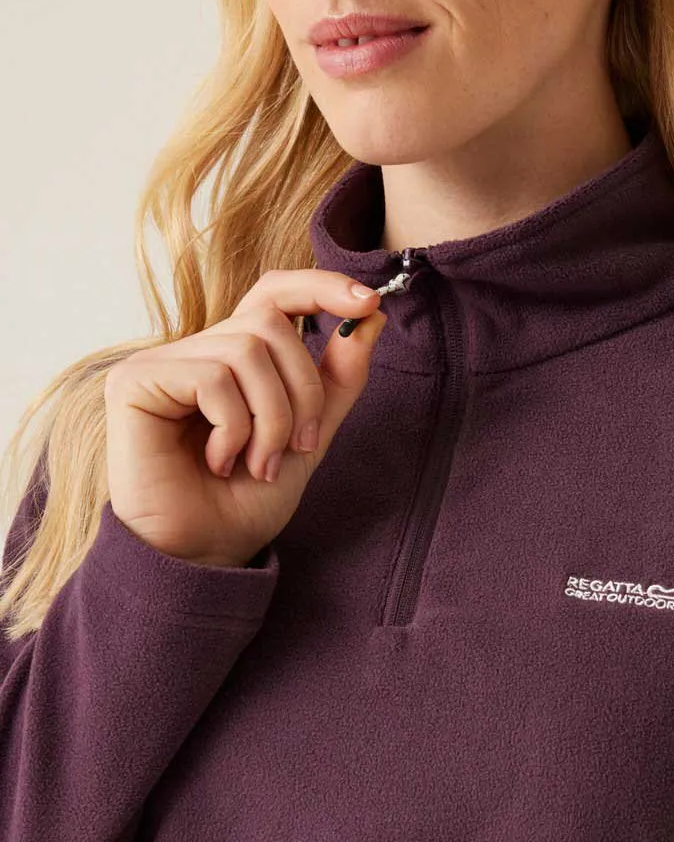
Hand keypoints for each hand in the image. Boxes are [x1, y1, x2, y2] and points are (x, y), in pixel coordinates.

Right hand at [103, 269, 385, 566]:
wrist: (206, 553)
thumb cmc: (248, 500)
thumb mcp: (310, 436)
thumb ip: (337, 380)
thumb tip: (371, 318)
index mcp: (237, 359)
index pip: (275, 294)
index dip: (322, 288)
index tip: (370, 303)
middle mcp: (199, 351)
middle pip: (272, 324)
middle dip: (305, 391)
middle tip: (299, 446)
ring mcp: (164, 362)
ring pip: (247, 351)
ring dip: (272, 419)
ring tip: (259, 464)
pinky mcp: (135, 382)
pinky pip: (213, 378)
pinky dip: (235, 428)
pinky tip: (221, 463)